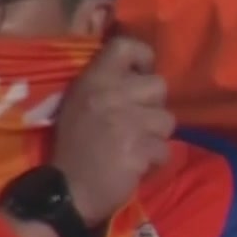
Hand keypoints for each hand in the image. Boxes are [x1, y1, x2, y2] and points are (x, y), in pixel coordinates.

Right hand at [50, 36, 173, 227]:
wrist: (68, 190)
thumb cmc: (76, 147)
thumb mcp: (80, 103)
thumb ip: (108, 85)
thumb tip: (141, 72)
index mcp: (93, 80)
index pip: (127, 46)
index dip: (144, 58)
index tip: (141, 75)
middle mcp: (110, 95)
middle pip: (160, 85)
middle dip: (153, 106)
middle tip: (134, 123)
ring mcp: (126, 121)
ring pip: (167, 119)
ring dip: (156, 136)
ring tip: (133, 146)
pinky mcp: (140, 148)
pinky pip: (166, 149)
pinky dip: (155, 160)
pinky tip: (135, 165)